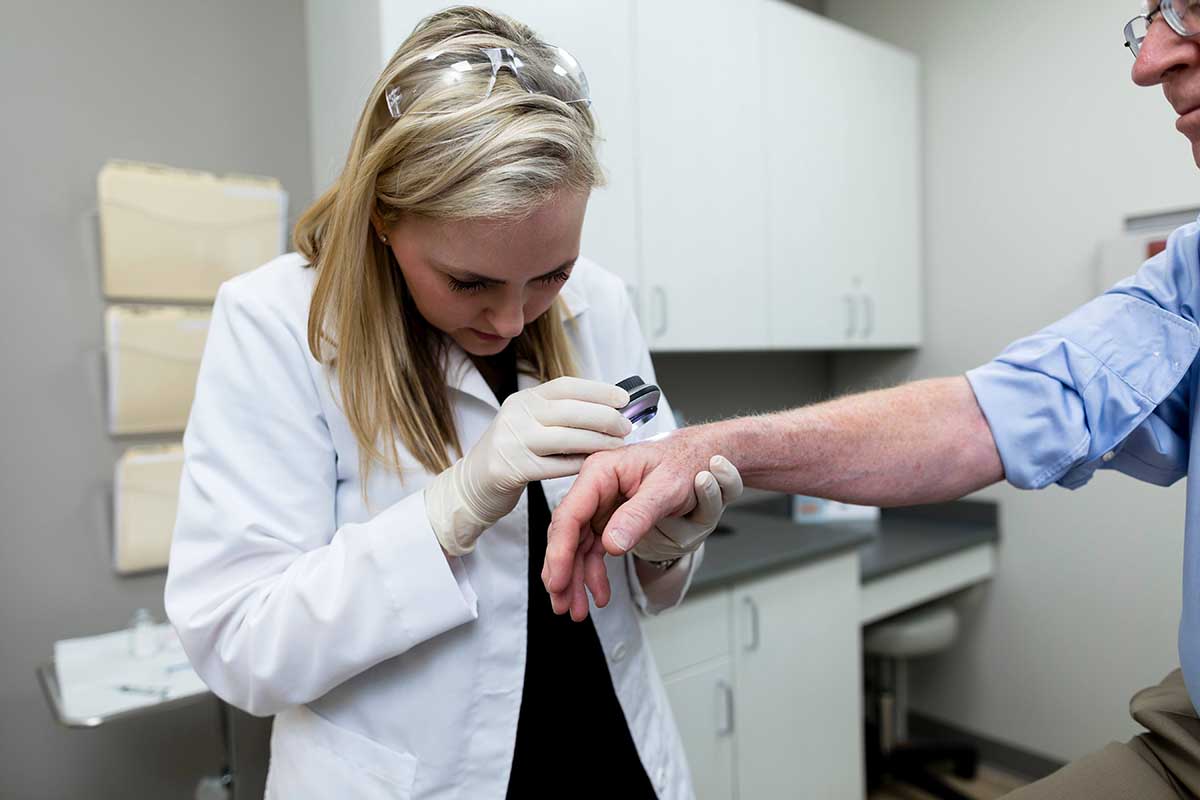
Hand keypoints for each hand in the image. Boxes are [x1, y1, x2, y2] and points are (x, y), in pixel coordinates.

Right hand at [425, 377, 631, 555]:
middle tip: (626, 426)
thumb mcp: (528, 422)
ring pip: (566, 438)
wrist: (472, 482)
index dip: (599, 390)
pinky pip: (556, 466)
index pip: (566, 386)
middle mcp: (517, 414)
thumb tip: (606, 406)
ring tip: (617, 446)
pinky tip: (596, 464)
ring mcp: (512, 441)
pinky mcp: (511, 468)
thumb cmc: (512, 452)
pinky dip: (580, 464)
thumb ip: (559, 413)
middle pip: (570, 410)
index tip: (624, 398)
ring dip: (598, 441)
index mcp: (524, 399)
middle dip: (604, 417)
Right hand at [541, 428, 728, 615]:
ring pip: (577, 546)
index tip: (557, 581)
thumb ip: (638, 515)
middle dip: (563, 572)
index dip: (559, 551)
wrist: (700, 459)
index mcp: (601, 472)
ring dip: (576, 579)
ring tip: (576, 610)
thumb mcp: (666, 489)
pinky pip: (593, 549)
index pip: (570, 514)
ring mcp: (599, 505)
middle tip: (562, 604)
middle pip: (567, 534)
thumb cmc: (684, 463)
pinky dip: (593, 573)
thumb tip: (612, 544)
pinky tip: (599, 593)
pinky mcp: (608, 519)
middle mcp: (594, 488)